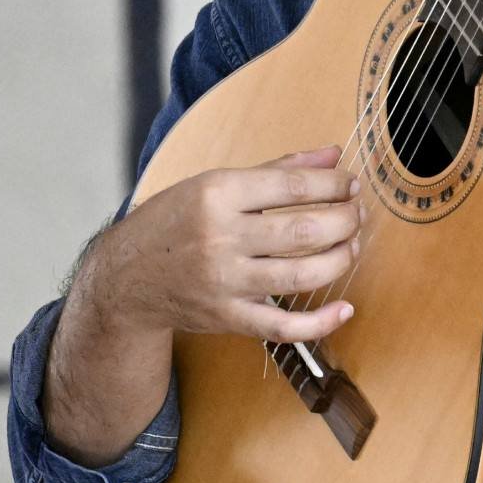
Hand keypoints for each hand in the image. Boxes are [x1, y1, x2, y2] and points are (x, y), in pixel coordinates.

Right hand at [86, 146, 363, 344]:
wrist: (127, 276)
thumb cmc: (173, 223)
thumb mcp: (214, 184)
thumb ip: (276, 170)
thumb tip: (331, 155)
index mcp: (216, 194)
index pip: (291, 186)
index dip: (332, 185)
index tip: (350, 185)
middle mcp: (220, 237)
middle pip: (303, 230)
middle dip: (344, 221)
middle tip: (355, 215)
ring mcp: (225, 280)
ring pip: (301, 275)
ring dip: (340, 260)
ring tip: (351, 246)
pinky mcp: (228, 316)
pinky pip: (284, 327)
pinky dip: (320, 322)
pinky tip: (344, 309)